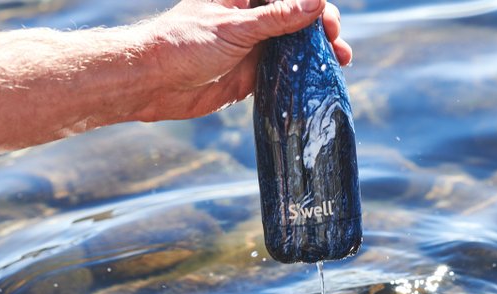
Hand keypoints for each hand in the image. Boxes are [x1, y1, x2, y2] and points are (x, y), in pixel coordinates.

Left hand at [137, 0, 351, 121]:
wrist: (155, 83)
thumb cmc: (186, 44)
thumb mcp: (235, 28)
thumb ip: (276, 18)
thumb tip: (316, 4)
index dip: (312, 4)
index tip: (328, 19)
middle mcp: (251, 19)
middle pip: (297, 18)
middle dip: (321, 27)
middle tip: (337, 43)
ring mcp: (252, 46)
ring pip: (293, 45)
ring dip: (317, 52)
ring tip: (340, 61)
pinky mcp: (250, 74)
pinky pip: (283, 71)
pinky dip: (301, 75)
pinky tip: (319, 79)